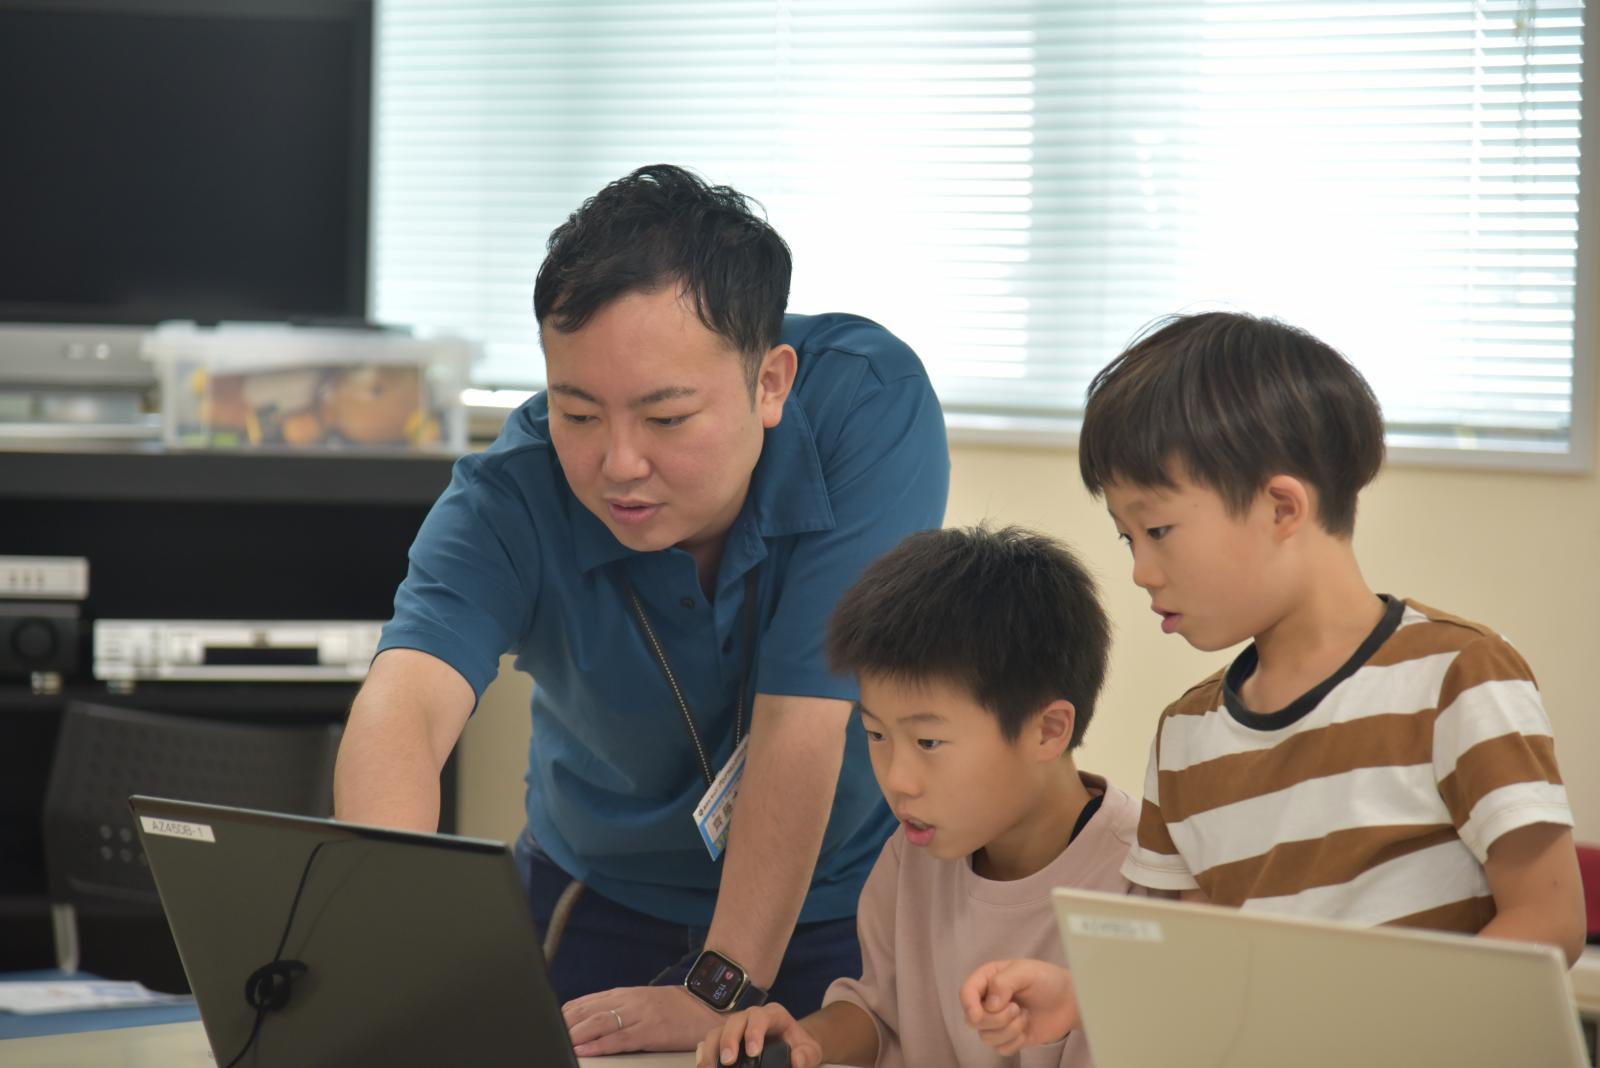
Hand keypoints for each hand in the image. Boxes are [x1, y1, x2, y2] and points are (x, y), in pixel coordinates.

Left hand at [563, 984, 718, 1055]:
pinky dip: (599, 1045)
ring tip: (561, 1041)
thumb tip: (591, 1019)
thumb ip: (618, 1008)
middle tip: (548, 1031)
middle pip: (589, 1011)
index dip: (566, 1013)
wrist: (706, 1006)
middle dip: (566, 1024)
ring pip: (600, 1023)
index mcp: (625, 994)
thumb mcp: (642, 1002)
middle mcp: (629, 1001)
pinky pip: (620, 1039)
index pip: (587, 1002)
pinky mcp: (651, 1031)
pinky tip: (586, 1051)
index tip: (549, 1021)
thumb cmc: (674, 1008)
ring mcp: (640, 1015)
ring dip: (577, 1034)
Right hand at [695, 1003, 824, 1067]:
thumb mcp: (810, 1051)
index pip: (761, 1017)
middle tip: (728, 1062)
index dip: (754, 1032)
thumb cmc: (800, 1047)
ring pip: (717, 1031)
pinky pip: (710, 1043)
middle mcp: (751, 1017)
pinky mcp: (725, 1040)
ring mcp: (736, 1028)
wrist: (793, 1048)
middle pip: (735, 1021)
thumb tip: (796, 1061)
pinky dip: (705, 1056)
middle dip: (729, 1040)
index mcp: (773, 1015)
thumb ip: (807, 1055)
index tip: (753, 1052)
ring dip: (711, 1050)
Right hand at [959, 958, 1079, 1054]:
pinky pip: (1001, 1049)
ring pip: (986, 1037)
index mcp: (988, 979)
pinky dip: (1015, 1042)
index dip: (968, 1005)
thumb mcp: (1026, 971)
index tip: (977, 1015)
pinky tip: (1026, 1029)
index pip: (967, 992)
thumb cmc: (1047, 980)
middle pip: (973, 1020)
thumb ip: (1004, 982)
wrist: (1069, 1001)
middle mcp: (988, 1000)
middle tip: (1017, 1008)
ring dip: (1008, 1030)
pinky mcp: (1009, 1038)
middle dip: (996, 1019)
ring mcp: (997, 1021)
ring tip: (1024, 1016)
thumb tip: (990, 1004)